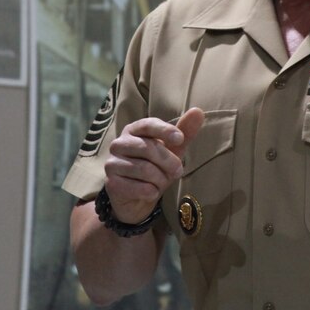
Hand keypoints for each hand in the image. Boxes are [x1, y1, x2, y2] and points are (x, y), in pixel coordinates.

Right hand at [102, 107, 204, 223]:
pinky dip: (150, 192)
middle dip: (169, 161)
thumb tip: (198, 111)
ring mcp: (112, 163)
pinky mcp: (111, 182)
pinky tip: (151, 192)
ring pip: (144, 169)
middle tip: (178, 171)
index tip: (180, 138)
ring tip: (162, 183)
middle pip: (147, 148)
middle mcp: (119, 144)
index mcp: (133, 130)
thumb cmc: (156, 168)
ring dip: (160, 180)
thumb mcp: (173, 150)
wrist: (138, 198)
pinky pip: (136, 187)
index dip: (164, 130)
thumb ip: (184, 131)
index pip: (147, 124)